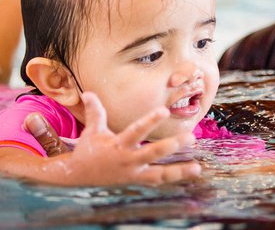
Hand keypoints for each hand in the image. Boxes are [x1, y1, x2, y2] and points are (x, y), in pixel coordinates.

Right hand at [32, 92, 200, 185]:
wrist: (78, 179)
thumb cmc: (87, 152)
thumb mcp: (91, 131)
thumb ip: (94, 111)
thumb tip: (87, 92)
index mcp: (118, 144)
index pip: (136, 131)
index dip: (150, 121)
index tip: (165, 110)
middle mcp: (128, 160)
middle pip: (153, 153)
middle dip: (172, 146)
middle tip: (191, 137)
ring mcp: (133, 174)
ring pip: (159, 174)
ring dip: (178, 171)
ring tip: (197, 168)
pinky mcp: (136, 182)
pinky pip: (157, 182)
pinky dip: (172, 179)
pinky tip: (188, 176)